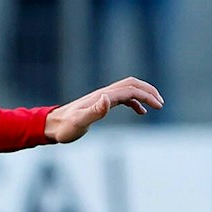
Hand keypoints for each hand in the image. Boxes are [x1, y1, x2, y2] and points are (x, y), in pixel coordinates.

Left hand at [44, 77, 163, 142]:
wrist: (51, 126)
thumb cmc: (65, 127)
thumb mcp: (80, 122)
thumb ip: (94, 111)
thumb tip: (108, 99)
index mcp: (103, 97)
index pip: (130, 90)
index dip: (146, 96)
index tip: (158, 106)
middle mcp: (104, 94)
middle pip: (132, 84)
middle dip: (148, 91)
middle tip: (160, 103)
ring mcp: (102, 98)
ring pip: (128, 90)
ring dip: (143, 95)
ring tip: (155, 105)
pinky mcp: (100, 104)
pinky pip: (122, 98)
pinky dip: (134, 102)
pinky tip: (140, 112)